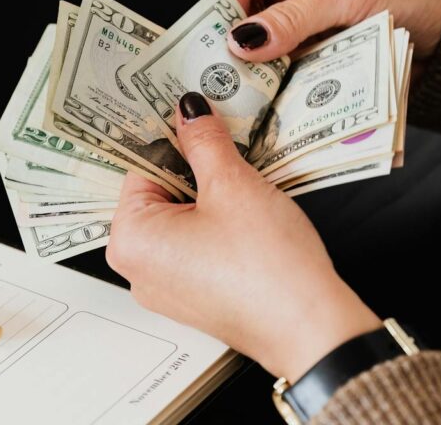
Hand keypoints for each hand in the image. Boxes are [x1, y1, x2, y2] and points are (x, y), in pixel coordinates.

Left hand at [107, 92, 381, 381]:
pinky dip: (219, 225)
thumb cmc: (267, 268)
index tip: (196, 120)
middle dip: (194, 169)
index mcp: (130, 239)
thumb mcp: (233, 185)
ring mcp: (167, 287)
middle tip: (228, 150)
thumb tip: (189, 112)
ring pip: (182, 219)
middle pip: (159, 194)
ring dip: (211, 196)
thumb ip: (204, 141)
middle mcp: (139, 269)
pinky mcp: (196, 296)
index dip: (173, 139)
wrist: (310, 327)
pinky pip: (197, 246)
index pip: (140, 167)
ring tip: (244, 187)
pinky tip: (248, 218)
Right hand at [214, 0, 440, 70]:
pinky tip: (269, 97)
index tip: (217, 40)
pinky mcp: (308, 54)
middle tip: (225, 72)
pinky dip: (274, 83)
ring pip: (257, 49)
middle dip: (235, 44)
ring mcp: (297, 24)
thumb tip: (244, 37)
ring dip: (254, 69)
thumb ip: (293, 16)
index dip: (223, 9)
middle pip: (240, 18)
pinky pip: (280, 70)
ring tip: (245, 91)